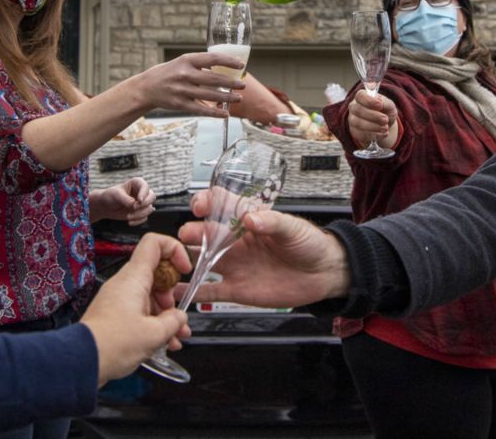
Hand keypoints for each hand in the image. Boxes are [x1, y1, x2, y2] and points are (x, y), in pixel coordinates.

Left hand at [80, 233, 191, 385]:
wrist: (82, 362)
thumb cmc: (111, 344)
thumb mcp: (154, 333)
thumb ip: (174, 321)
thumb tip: (180, 318)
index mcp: (134, 278)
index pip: (154, 244)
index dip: (175, 250)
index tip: (185, 269)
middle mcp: (124, 284)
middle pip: (156, 274)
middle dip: (172, 294)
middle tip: (176, 314)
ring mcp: (118, 299)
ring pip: (150, 296)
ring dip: (166, 315)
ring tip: (175, 336)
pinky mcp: (114, 315)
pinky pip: (140, 311)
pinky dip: (154, 323)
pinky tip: (164, 343)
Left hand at [90, 177, 155, 225]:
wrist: (105, 206)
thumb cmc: (110, 196)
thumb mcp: (116, 195)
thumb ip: (126, 200)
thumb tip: (135, 206)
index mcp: (137, 183)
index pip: (145, 187)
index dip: (144, 194)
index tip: (139, 201)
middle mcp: (142, 192)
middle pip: (152, 197)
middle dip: (144, 205)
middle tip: (133, 209)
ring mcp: (142, 203)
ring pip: (149, 209)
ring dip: (140, 215)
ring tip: (128, 217)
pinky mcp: (141, 212)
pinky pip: (145, 218)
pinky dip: (138, 221)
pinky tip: (129, 223)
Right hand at [140, 51, 244, 116]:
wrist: (146, 88)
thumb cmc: (168, 73)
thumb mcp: (181, 63)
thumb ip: (200, 65)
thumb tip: (224, 68)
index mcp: (186, 60)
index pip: (212, 58)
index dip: (229, 61)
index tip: (241, 65)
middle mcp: (184, 74)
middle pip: (213, 78)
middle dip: (231, 83)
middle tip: (243, 85)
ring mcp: (182, 90)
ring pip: (209, 95)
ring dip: (226, 97)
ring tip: (239, 98)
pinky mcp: (180, 104)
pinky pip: (200, 109)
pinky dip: (214, 112)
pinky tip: (225, 114)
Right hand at [175, 192, 351, 307]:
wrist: (323, 274)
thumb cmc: (310, 244)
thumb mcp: (293, 228)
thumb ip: (272, 221)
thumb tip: (251, 218)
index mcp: (248, 220)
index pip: (221, 205)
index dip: (208, 203)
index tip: (200, 205)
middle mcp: (236, 241)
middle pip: (205, 234)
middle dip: (192, 232)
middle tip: (185, 235)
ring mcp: (234, 265)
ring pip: (202, 260)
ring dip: (186, 260)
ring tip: (172, 262)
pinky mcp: (236, 289)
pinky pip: (209, 290)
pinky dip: (192, 291)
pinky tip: (176, 292)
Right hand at [348, 89, 397, 148]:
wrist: (385, 125)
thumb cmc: (385, 111)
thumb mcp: (389, 105)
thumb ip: (385, 102)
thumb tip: (380, 103)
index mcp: (361, 97)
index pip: (360, 96)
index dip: (369, 100)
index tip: (380, 105)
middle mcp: (354, 107)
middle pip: (358, 110)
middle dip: (374, 116)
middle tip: (386, 119)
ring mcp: (352, 120)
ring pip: (358, 123)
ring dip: (374, 126)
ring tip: (385, 128)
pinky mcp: (355, 132)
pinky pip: (361, 134)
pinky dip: (374, 135)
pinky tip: (383, 134)